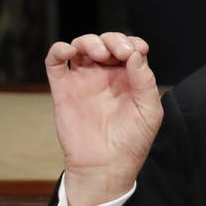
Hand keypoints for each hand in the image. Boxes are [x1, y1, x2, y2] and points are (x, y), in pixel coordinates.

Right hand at [45, 32, 162, 205]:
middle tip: (118, 52)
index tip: (137, 51)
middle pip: (106, 42)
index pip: (130, 48)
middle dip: (113, 39)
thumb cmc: (131, 141)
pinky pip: (55, 61)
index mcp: (129, 78)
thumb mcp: (149, 111)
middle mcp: (106, 75)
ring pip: (81, 45)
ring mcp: (83, 80)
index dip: (132, 43)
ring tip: (100, 54)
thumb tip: (135, 53)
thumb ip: (145, 81)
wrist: (105, 166)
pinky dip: (59, 49)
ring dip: (90, 41)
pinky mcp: (63, 88)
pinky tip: (70, 52)